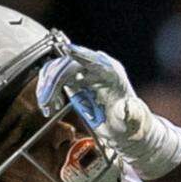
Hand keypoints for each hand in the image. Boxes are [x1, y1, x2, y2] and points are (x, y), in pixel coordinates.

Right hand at [37, 42, 180, 177]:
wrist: (127, 129)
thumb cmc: (132, 124)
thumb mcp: (134, 121)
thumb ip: (131, 114)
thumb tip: (126, 108)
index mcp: (111, 72)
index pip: (92, 59)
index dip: (79, 55)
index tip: (67, 52)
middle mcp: (95, 67)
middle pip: (69, 63)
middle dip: (55, 80)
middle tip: (46, 102)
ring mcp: (83, 73)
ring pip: (58, 68)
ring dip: (47, 85)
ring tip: (46, 107)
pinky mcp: (74, 81)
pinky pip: (55, 78)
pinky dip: (48, 91)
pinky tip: (49, 107)